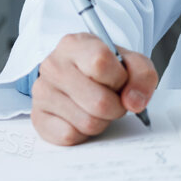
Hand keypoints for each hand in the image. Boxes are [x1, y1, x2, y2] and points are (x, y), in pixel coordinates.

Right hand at [30, 33, 156, 146]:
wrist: (82, 76)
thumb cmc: (107, 69)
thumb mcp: (131, 63)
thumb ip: (142, 76)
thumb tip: (134, 102)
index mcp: (74, 44)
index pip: (101, 63)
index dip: (119, 78)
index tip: (120, 80)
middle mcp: (53, 66)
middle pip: (99, 102)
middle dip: (116, 107)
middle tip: (114, 100)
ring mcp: (42, 93)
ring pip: (87, 122)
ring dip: (102, 121)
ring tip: (97, 107)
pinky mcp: (38, 118)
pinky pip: (69, 136)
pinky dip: (83, 133)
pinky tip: (82, 117)